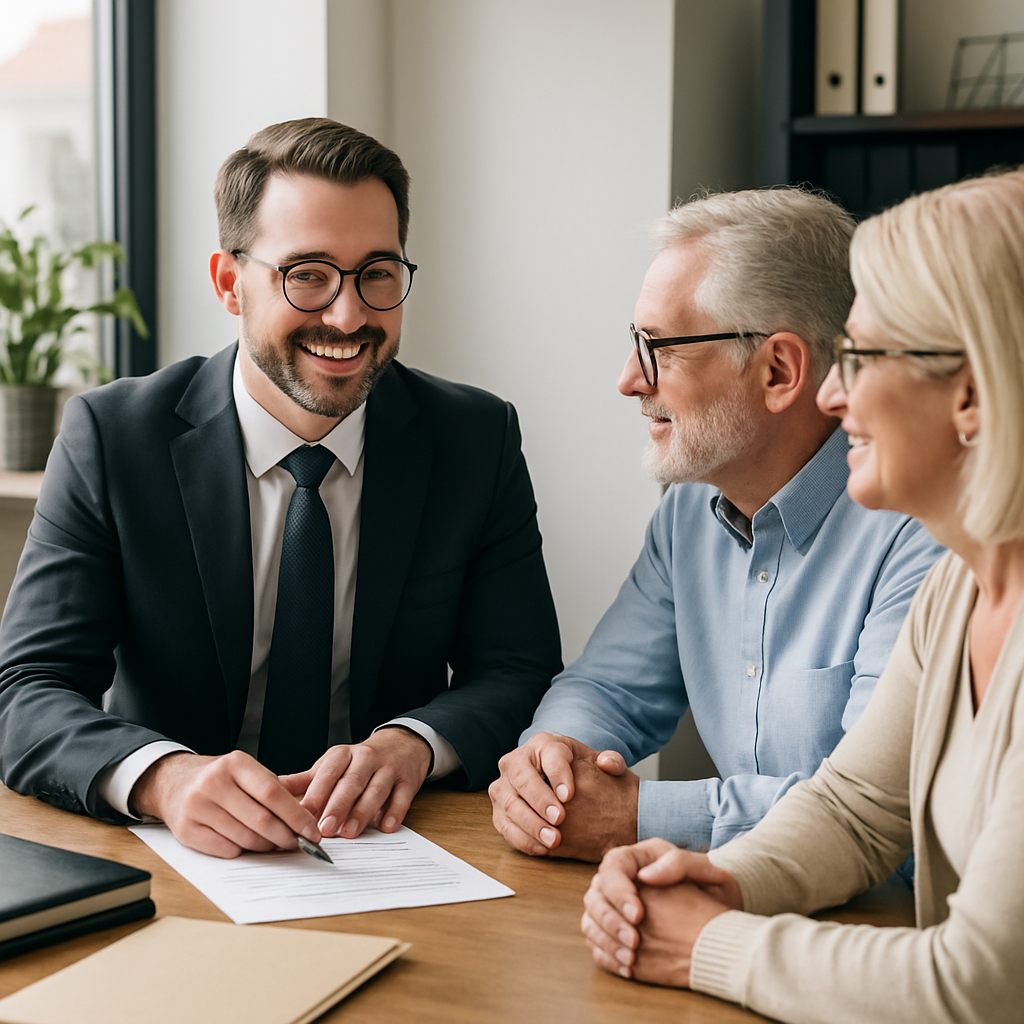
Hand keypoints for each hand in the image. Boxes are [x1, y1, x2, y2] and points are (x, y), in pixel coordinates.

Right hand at [130, 750, 321, 858]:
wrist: (175, 782)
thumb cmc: (221, 779)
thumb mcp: (245, 772)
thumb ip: (274, 789)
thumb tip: (308, 819)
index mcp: (235, 763)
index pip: (272, 794)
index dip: (296, 816)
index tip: (313, 831)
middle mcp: (214, 783)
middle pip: (261, 819)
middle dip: (286, 836)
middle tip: (300, 844)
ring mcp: (197, 807)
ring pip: (244, 838)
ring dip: (266, 847)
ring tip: (276, 845)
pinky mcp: (186, 830)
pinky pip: (225, 850)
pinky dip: (243, 852)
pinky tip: (249, 846)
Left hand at [279, 726, 431, 839]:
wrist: (401, 745)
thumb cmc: (358, 763)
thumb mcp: (331, 766)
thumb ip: (303, 782)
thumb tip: (267, 792)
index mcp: (342, 755)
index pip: (327, 773)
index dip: (316, 795)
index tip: (303, 816)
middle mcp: (365, 758)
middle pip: (351, 782)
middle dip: (337, 806)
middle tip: (324, 829)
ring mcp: (389, 768)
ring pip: (375, 789)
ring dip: (362, 811)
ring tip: (350, 833)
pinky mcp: (408, 780)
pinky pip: (402, 796)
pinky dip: (394, 812)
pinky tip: (386, 826)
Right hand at [489, 732, 637, 859]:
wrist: (561, 789)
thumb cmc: (580, 774)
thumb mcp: (597, 764)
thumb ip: (612, 762)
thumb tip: (608, 763)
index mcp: (543, 744)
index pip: (549, 756)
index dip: (558, 775)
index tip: (569, 796)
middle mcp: (517, 761)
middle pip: (522, 777)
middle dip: (540, 799)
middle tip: (560, 818)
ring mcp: (504, 786)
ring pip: (509, 802)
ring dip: (530, 823)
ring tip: (554, 839)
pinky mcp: (500, 810)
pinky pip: (504, 825)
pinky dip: (521, 838)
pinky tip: (542, 848)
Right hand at [581, 839, 740, 978]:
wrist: (722, 914)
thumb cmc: (714, 887)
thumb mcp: (704, 869)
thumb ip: (678, 863)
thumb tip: (645, 875)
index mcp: (638, 859)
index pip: (612, 867)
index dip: (618, 891)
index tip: (638, 914)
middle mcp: (621, 880)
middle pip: (596, 895)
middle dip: (610, 920)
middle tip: (635, 942)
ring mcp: (615, 906)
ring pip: (591, 919)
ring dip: (606, 940)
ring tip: (630, 958)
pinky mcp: (615, 930)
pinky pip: (597, 942)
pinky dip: (607, 955)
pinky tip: (627, 967)